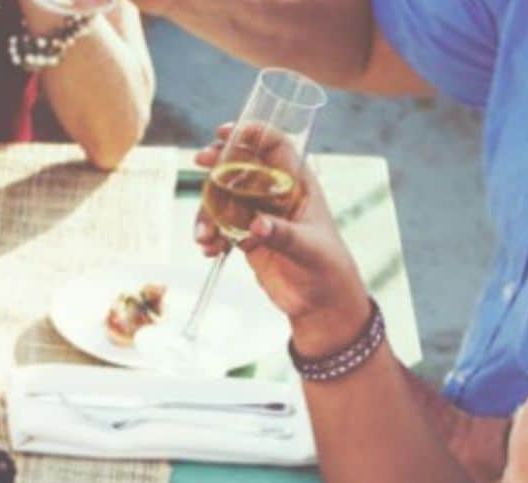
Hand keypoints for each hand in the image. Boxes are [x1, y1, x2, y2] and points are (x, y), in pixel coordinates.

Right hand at [192, 124, 370, 354]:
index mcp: (298, 184)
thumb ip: (282, 234)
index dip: (251, 134)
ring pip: (224, 198)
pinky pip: (221, 226)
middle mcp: (276, 195)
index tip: (226, 132)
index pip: (275, 147)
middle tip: (200, 162)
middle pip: (242, 166)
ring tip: (204, 236)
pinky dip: (210, 235)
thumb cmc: (327, 268)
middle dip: (219, 162)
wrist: (320, 304)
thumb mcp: (308, 248)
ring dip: (207, 211)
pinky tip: (209, 251)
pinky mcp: (247, 237)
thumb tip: (255, 225)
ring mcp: (259, 215)